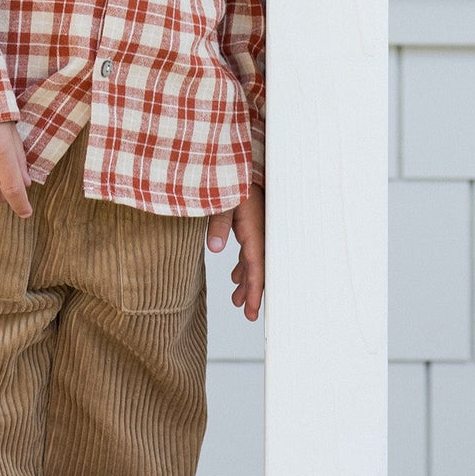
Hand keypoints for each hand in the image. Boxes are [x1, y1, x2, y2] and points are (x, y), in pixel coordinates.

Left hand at [207, 186, 263, 320]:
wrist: (236, 161)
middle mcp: (258, 232)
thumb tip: (215, 249)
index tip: (253, 312)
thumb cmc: (231, 178)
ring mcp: (255, 228)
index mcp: (254, 230)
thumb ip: (218, 223)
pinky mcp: (249, 223)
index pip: (256, 268)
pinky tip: (235, 274)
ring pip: (253, 260)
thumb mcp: (223, 200)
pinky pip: (249, 249)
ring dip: (245, 279)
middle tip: (248, 314)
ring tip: (236, 299)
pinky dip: (242, 264)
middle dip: (252, 291)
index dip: (255, 292)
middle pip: (258, 268)